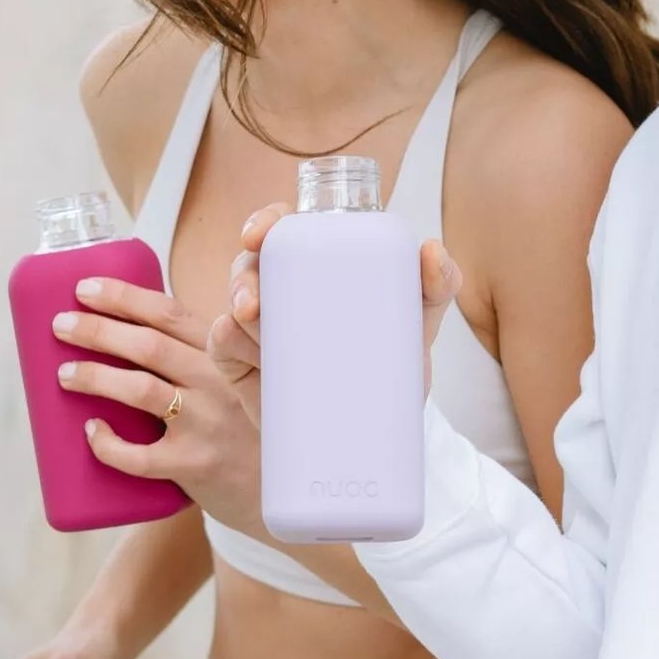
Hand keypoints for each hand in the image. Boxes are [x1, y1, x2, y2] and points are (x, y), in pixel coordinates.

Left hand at [54, 278, 262, 533]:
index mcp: (222, 354)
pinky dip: (108, 443)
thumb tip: (115, 331)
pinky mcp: (195, 465)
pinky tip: (91, 431)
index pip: (170, 314)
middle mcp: (219, 382)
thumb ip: (192, 356)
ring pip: (142, 390)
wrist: (275, 490)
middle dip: (98, 330)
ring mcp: (207, 424)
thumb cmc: (239, 427)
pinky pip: (140, 455)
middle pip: (150, 345)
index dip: (124, 297)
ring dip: (96, 376)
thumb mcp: (231, 380)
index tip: (84, 287)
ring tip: (63, 373)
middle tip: (59, 325)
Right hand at [208, 207, 463, 427]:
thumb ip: (437, 285)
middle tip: (255, 300)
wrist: (372, 436)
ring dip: (238, 308)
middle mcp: (282, 290)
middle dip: (243, 274)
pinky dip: (226, 338)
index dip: (264, 222)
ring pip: (233, 303)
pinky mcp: (242, 364)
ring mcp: (258, 328)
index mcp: (317, 266)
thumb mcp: (417, 321)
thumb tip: (431, 250)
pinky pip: (222, 342)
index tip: (260, 233)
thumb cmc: (392, 365)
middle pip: (248, 265)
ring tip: (258, 325)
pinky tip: (241, 347)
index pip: (283, 230)